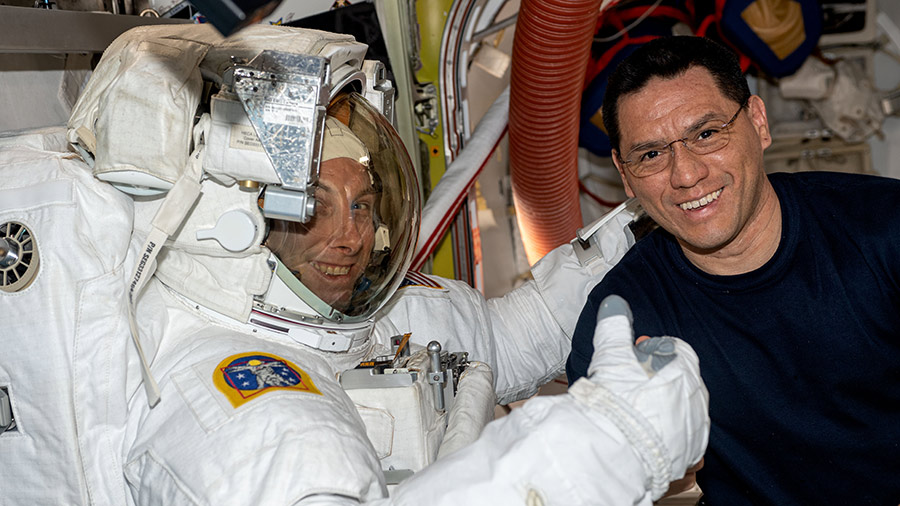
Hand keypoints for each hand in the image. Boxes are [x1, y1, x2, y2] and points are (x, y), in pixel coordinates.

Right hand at [575, 295, 709, 499]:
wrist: (615, 453)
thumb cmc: (616, 401)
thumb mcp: (611, 355)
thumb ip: (614, 326)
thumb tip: (614, 303)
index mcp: (685, 369)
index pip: (676, 349)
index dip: (652, 349)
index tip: (635, 355)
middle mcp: (698, 397)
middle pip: (680, 377)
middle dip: (657, 376)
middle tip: (630, 382)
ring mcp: (696, 427)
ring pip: (681, 407)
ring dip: (662, 405)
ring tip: (634, 409)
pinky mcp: (690, 453)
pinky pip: (683, 435)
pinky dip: (667, 431)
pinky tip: (645, 431)